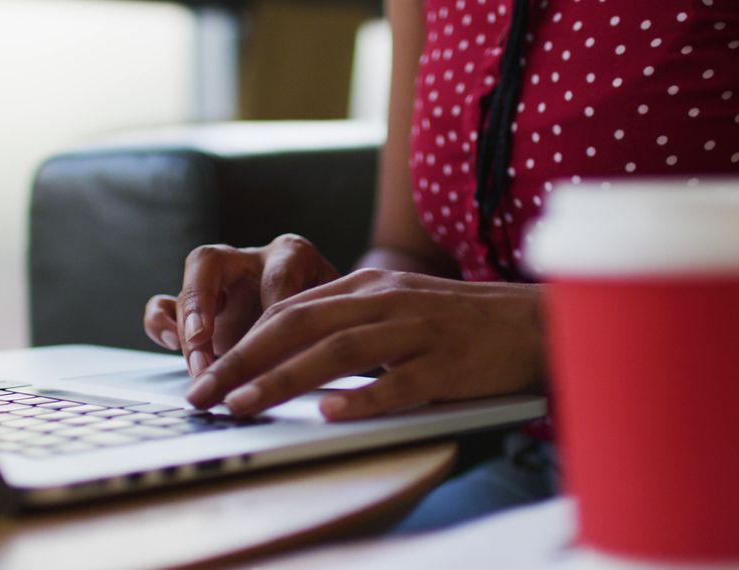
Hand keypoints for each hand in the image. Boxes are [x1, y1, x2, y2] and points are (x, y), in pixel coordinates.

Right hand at [143, 234, 338, 376]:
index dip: (269, 310)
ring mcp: (220, 282)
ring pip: (184, 284)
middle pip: (212, 262)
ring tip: (197, 363)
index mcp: (294, 256)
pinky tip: (172, 345)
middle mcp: (251, 261)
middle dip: (201, 306)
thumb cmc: (339, 325)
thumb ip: (327, 338)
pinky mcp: (198, 308)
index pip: (276, 276)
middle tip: (201, 343)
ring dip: (185, 323)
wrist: (333, 328)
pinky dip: (162, 323)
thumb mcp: (340, 327)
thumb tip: (313, 365)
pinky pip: (164, 305)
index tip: (268, 344)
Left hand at [185, 268, 545, 420]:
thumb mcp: (399, 307)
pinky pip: (399, 382)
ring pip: (338, 350)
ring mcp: (418, 331)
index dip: (244, 341)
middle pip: (301, 325)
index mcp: (371, 286)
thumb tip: (290, 356)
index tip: (208, 374)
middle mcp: (387, 301)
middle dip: (244, 360)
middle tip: (205, 394)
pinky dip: (362, 398)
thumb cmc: (459, 322)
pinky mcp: (448, 365)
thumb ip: (350, 321)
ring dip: (283, 379)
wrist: (533, 323)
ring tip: (243, 406)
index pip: (292, 309)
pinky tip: (329, 415)